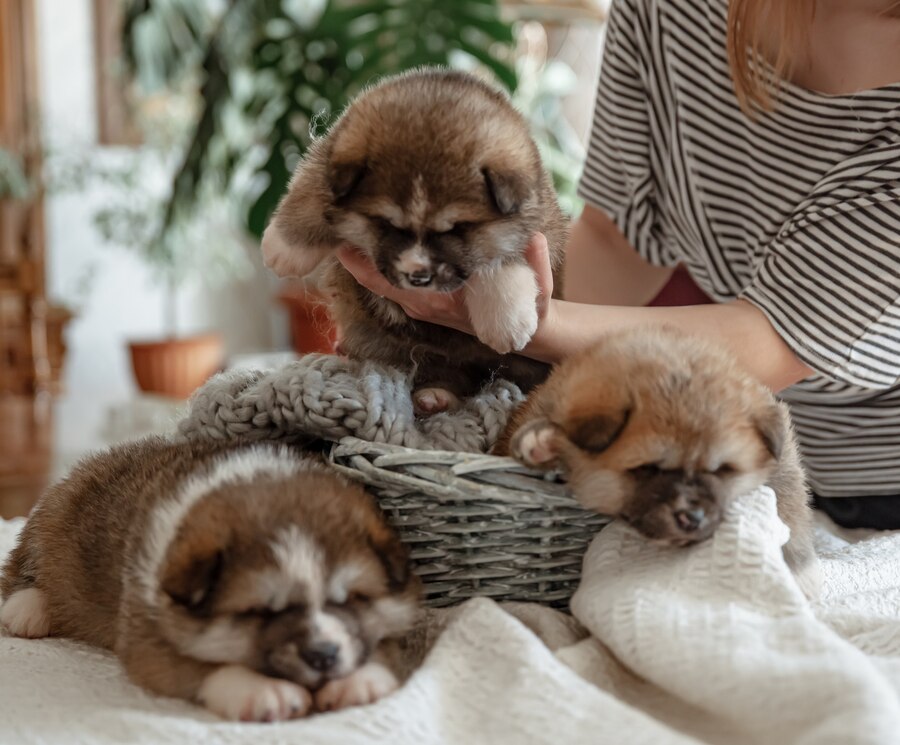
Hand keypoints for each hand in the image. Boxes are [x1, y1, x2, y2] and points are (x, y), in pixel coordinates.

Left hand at [335, 233, 554, 335]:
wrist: (525, 333)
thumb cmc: (527, 311)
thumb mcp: (537, 292)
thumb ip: (537, 267)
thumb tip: (535, 240)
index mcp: (443, 302)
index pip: (397, 283)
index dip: (368, 266)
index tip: (346, 243)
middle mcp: (427, 304)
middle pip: (379, 281)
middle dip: (358, 258)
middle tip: (336, 227)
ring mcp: (424, 304)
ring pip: (385, 282)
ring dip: (367, 260)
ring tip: (348, 229)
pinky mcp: (425, 300)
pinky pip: (394, 283)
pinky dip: (381, 265)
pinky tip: (375, 242)